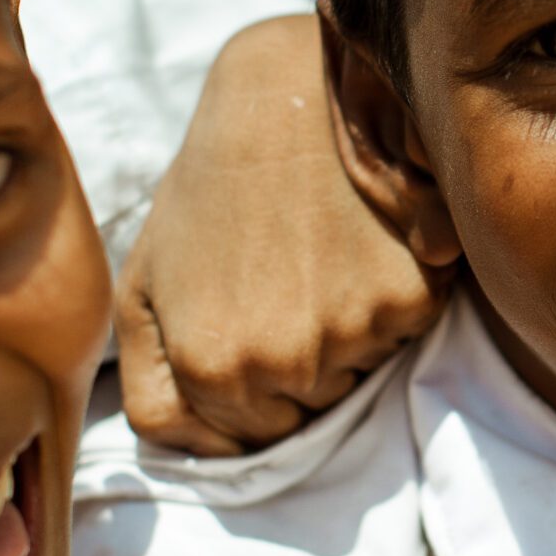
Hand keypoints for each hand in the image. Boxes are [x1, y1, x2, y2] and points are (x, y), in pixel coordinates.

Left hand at [117, 15, 449, 455]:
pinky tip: (356, 244)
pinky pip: (401, 332)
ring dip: (341, 337)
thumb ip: (152, 389)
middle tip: (281, 284)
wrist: (288, 99)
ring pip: (354, 377)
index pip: (240, 444)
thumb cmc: (208, 188)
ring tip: (316, 258)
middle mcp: (283, 364)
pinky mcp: (414, 299)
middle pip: (301, 414)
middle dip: (291, 369)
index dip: (242, 398)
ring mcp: (353, 334)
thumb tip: (193, 457)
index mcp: (209, 368)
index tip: (244, 333)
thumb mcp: (142, 287)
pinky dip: (387, 300)